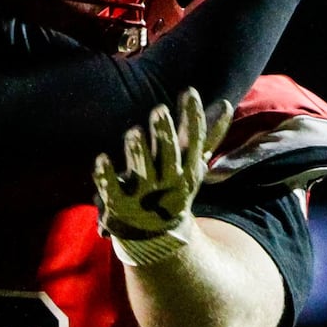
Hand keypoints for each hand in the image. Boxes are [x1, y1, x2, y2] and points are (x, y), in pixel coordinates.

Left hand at [93, 88, 232, 264]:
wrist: (156, 234)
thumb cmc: (173, 187)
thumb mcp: (192, 163)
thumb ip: (206, 134)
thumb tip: (226, 103)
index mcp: (187, 169)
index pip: (195, 140)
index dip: (193, 116)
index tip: (189, 91)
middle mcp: (168, 181)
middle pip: (169, 155)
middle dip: (164, 133)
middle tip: (159, 109)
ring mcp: (144, 194)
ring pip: (143, 172)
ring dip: (138, 151)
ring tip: (133, 130)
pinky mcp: (120, 204)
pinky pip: (112, 189)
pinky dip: (106, 175)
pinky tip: (100, 157)